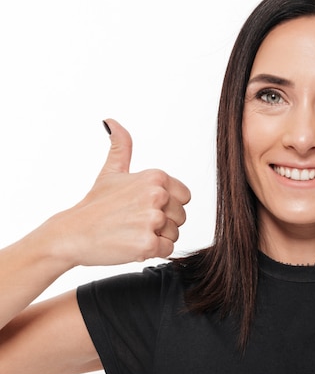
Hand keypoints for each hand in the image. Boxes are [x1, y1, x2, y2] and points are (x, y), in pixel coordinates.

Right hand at [45, 119, 190, 266]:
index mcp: (156, 177)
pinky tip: (131, 244)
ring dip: (156, 238)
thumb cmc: (95, 205)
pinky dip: (151, 252)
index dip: (167, 205)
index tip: (143, 207)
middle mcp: (157, 195)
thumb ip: (121, 146)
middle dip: (162, 223)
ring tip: (131, 232)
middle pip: (181, 217)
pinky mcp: (148, 244)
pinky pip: (167, 250)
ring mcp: (152, 220)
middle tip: (133, 222)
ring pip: (174, 234)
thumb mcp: (111, 171)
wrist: (71, 234)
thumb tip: (111, 122)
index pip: (185, 197)